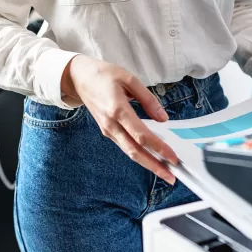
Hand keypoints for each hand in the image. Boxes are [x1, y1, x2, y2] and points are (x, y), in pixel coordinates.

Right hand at [61, 55, 178, 183]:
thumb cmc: (103, 75)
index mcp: (117, 109)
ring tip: (164, 171)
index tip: (173, 157)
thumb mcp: (129, 78)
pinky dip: (139, 154)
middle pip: (135, 152)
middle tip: (171, 177)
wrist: (79, 78)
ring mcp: (107, 129)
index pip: (141, 135)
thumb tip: (163, 118)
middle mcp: (111, 124)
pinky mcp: (107, 131)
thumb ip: (148, 99)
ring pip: (129, 152)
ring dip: (147, 163)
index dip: (159, 148)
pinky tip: (150, 156)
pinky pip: (124, 146)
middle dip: (154, 166)